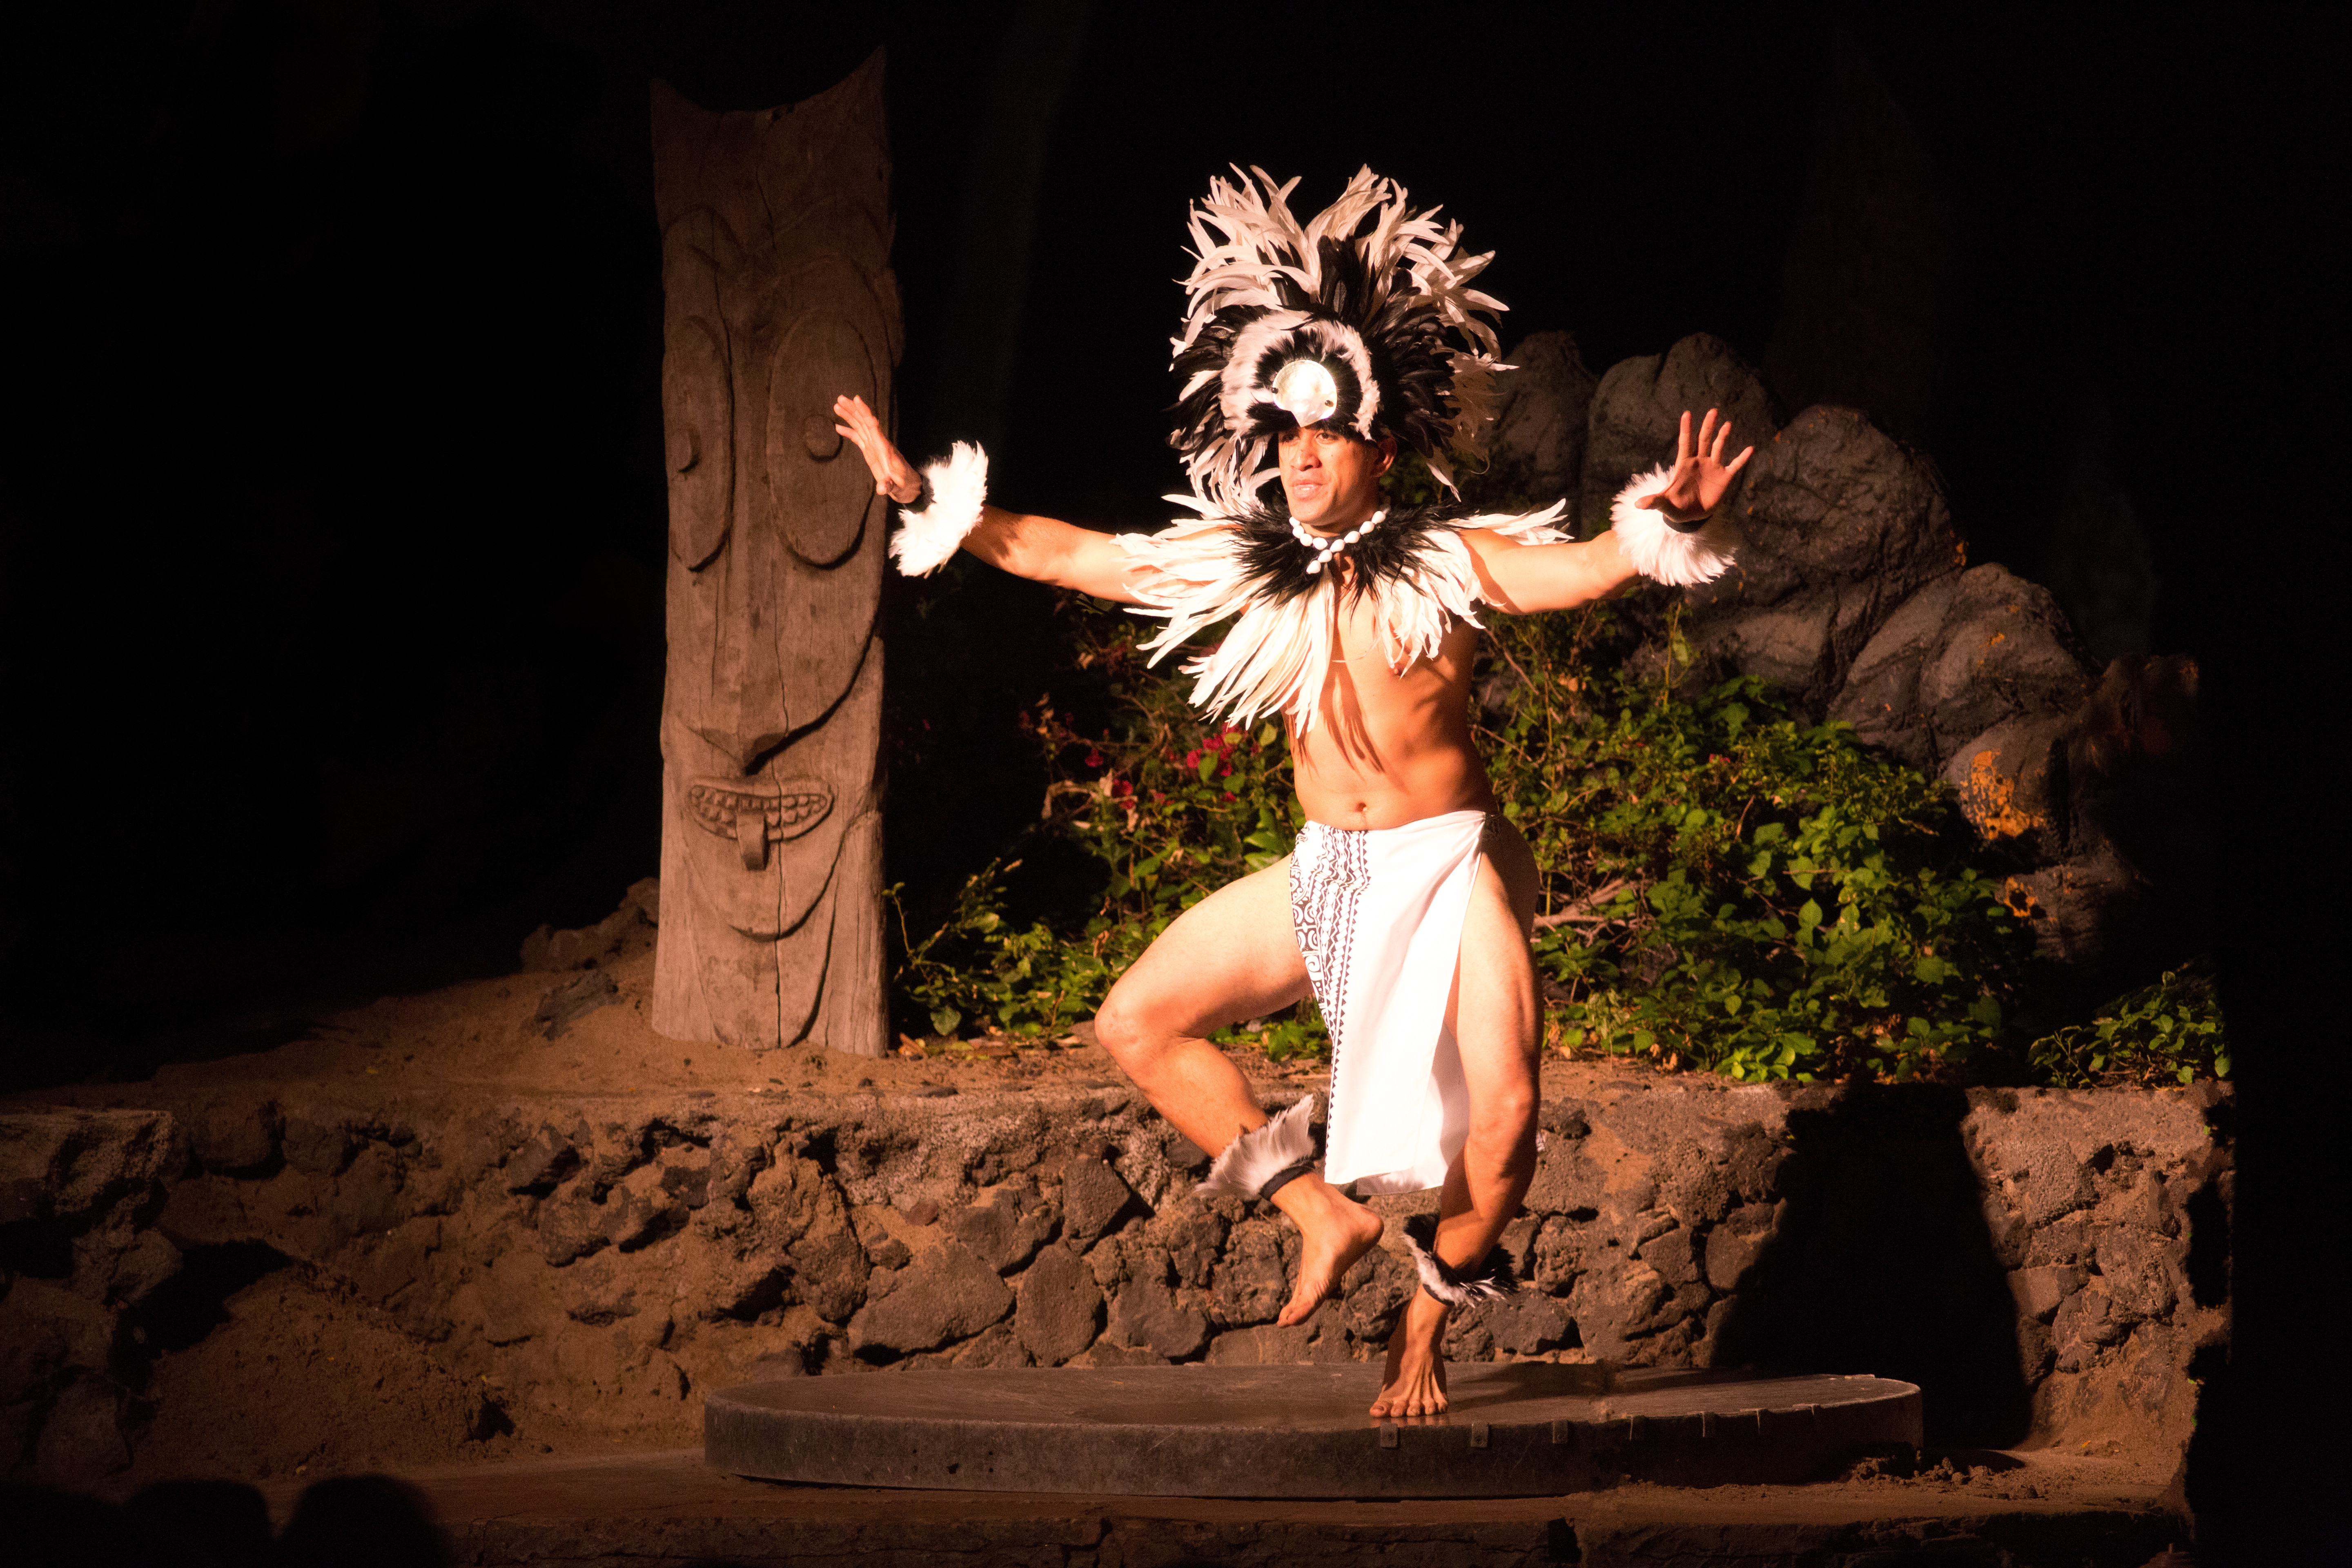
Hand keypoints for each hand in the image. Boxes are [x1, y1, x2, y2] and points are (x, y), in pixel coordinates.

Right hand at [832, 393, 922, 504]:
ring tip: (837, 405)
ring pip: (860, 427)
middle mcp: (878, 443)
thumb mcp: (897, 488)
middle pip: (865, 422)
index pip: (873, 425)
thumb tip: (882, 488)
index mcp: (884, 448)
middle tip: (840, 398)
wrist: (908, 487)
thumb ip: (889, 486)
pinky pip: (858, 438)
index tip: (856, 399)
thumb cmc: (904, 486)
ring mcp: (874, 446)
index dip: (865, 412)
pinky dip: (849, 431)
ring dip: (850, 416)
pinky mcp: (870, 452)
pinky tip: (838, 426)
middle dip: (853, 409)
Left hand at [1636, 408, 1753, 525]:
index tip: (1687, 414)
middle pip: (1704, 440)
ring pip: (1719, 447)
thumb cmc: (1676, 507)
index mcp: (1684, 464)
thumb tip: (1638, 504)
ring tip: (1727, 423)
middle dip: (1707, 426)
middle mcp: (1699, 462)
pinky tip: (1750, 449)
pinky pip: (1735, 465)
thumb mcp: (1664, 504)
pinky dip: (1742, 458)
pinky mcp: (1724, 478)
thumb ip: (1654, 501)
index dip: (1686, 429)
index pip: (1685, 443)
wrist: (1691, 517)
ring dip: (1723, 436)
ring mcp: (1713, 468)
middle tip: (1713, 411)